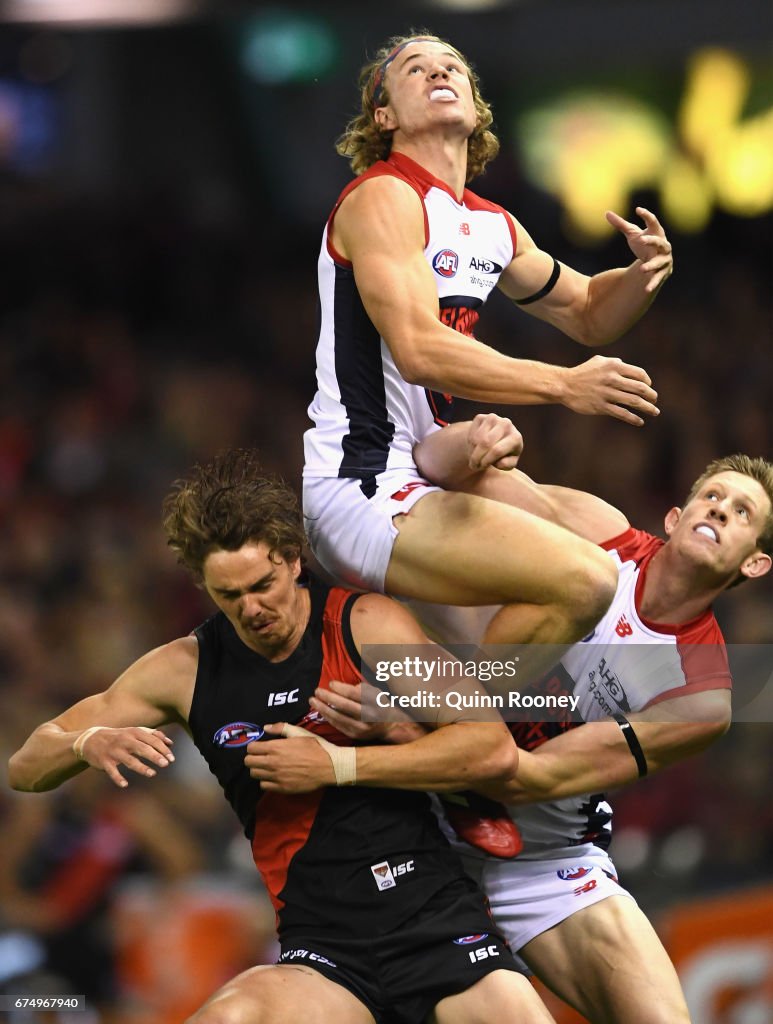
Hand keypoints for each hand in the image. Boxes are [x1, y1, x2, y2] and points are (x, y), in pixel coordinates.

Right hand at [78, 726, 173, 788]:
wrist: (91, 739)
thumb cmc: (119, 736)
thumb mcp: (135, 731)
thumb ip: (153, 735)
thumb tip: (170, 742)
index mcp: (134, 732)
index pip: (152, 739)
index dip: (163, 748)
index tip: (172, 758)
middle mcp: (124, 740)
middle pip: (142, 748)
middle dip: (155, 756)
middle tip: (166, 764)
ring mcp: (114, 751)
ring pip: (129, 760)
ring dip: (141, 767)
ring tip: (152, 774)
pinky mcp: (105, 761)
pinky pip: (112, 771)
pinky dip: (118, 778)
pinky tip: (125, 785)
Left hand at [244, 732, 333, 792]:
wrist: (329, 766)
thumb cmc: (315, 747)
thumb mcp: (299, 732)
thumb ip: (281, 728)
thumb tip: (266, 727)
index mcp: (275, 747)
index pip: (250, 748)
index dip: (254, 746)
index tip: (259, 747)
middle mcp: (272, 762)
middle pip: (249, 762)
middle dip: (253, 758)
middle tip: (261, 757)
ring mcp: (276, 777)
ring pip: (254, 774)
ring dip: (259, 769)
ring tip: (267, 767)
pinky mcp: (281, 788)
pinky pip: (263, 786)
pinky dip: (266, 781)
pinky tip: (274, 777)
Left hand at [311, 680, 426, 743]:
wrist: (388, 727)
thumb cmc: (379, 704)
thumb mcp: (376, 692)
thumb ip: (361, 688)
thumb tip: (342, 687)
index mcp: (376, 703)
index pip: (355, 694)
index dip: (341, 688)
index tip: (330, 683)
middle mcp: (369, 716)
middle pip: (345, 706)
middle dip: (328, 697)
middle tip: (317, 691)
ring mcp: (362, 728)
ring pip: (339, 717)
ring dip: (323, 708)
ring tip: (313, 700)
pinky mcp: (355, 736)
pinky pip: (338, 725)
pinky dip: (328, 717)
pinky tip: (321, 710)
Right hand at [465, 413, 522, 471]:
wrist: (497, 440)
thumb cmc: (504, 454)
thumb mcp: (509, 462)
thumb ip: (507, 465)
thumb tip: (500, 462)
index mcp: (516, 437)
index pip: (497, 450)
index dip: (486, 461)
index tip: (481, 467)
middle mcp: (506, 424)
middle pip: (485, 443)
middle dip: (477, 457)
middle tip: (473, 465)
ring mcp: (493, 418)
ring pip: (477, 438)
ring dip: (473, 451)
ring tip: (475, 457)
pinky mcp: (481, 417)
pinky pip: (471, 433)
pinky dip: (470, 443)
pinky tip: (475, 446)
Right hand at [563, 354, 658, 426]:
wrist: (565, 385)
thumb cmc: (583, 373)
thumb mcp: (599, 361)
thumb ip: (615, 363)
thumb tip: (629, 368)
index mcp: (614, 366)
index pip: (639, 374)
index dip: (647, 382)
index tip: (648, 387)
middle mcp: (612, 379)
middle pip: (640, 388)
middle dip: (651, 396)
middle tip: (655, 400)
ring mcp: (607, 393)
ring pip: (634, 402)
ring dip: (647, 408)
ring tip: (654, 412)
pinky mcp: (601, 406)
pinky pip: (621, 413)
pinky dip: (633, 418)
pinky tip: (640, 421)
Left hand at [606, 207, 672, 293]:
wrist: (655, 260)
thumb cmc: (643, 244)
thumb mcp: (632, 234)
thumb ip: (621, 224)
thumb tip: (606, 213)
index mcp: (657, 233)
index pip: (653, 222)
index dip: (647, 215)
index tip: (637, 210)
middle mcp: (664, 245)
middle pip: (660, 242)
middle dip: (652, 241)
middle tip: (642, 240)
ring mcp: (664, 259)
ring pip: (660, 262)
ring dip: (652, 265)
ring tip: (642, 269)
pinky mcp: (663, 272)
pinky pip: (658, 278)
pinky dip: (652, 283)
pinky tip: (646, 290)